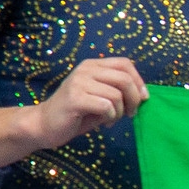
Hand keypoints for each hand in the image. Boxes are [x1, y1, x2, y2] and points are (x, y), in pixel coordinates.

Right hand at [25, 57, 148, 150]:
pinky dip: (110, 117)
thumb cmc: (77, 113)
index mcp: (92, 65)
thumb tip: (144, 94)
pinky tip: (104, 123)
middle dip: (134, 99)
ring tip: (112, 119)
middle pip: (124, 78)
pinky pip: (106, 106)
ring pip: (116, 95)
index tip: (143, 98)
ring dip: (120, 112)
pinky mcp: (75, 98)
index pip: (125, 63)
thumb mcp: (100, 97)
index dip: (139, 81)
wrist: (44, 125)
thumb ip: (118, 91)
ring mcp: (78, 82)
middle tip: (131, 113)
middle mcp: (85, 69)